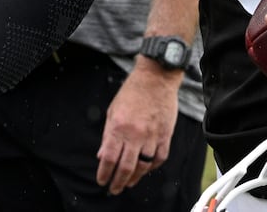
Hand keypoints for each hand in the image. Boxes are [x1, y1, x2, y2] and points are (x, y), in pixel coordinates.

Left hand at [95, 60, 180, 193]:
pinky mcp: (165, 135)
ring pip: (143, 166)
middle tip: (114, 189)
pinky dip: (152, 167)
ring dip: (134, 178)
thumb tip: (101, 156)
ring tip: (129, 183)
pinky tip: (145, 169)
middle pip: (125, 167)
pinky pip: (159, 158)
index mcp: (118, 127)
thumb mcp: (112, 111)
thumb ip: (107, 135)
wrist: (156, 78)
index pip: (108, 158)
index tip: (102, 181)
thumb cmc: (132, 92)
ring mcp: (151, 135)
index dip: (104, 173)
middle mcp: (134, 134)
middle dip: (118, 182)